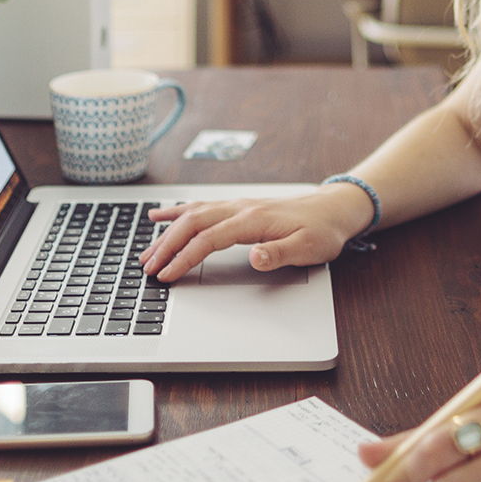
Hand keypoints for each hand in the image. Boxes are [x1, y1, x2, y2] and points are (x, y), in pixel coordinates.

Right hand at [140, 185, 371, 281]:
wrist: (334, 208)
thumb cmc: (323, 230)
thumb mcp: (309, 248)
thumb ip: (279, 253)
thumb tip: (254, 256)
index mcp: (253, 220)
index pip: (209, 239)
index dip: (185, 258)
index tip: (168, 275)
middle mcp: (240, 209)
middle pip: (193, 224)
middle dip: (167, 246)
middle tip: (147, 268)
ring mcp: (237, 206)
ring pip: (193, 215)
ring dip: (167, 233)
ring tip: (146, 251)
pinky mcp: (238, 207)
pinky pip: (201, 207)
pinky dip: (177, 212)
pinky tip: (160, 215)